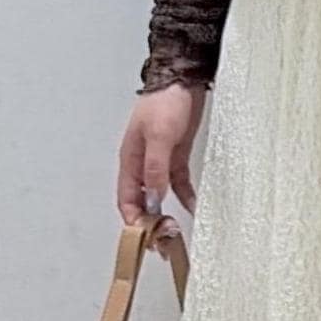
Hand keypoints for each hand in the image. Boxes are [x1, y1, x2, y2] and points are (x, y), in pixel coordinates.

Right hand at [117, 84, 204, 255]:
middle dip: (150, 224)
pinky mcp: (176, 156)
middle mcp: (142, 165)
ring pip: (159, 196)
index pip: (126, 200)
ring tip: (174, 234)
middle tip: (165, 243)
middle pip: (142, 202)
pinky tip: (193, 207)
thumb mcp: (159, 136)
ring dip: (165, 214)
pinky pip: (178, 183)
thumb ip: (155, 168)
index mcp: (130, 161)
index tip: (147, 239)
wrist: (184, 78)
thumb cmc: (166, 101)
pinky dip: (184, 196)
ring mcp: (159, 161)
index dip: (134, 222)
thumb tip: (153, 197)